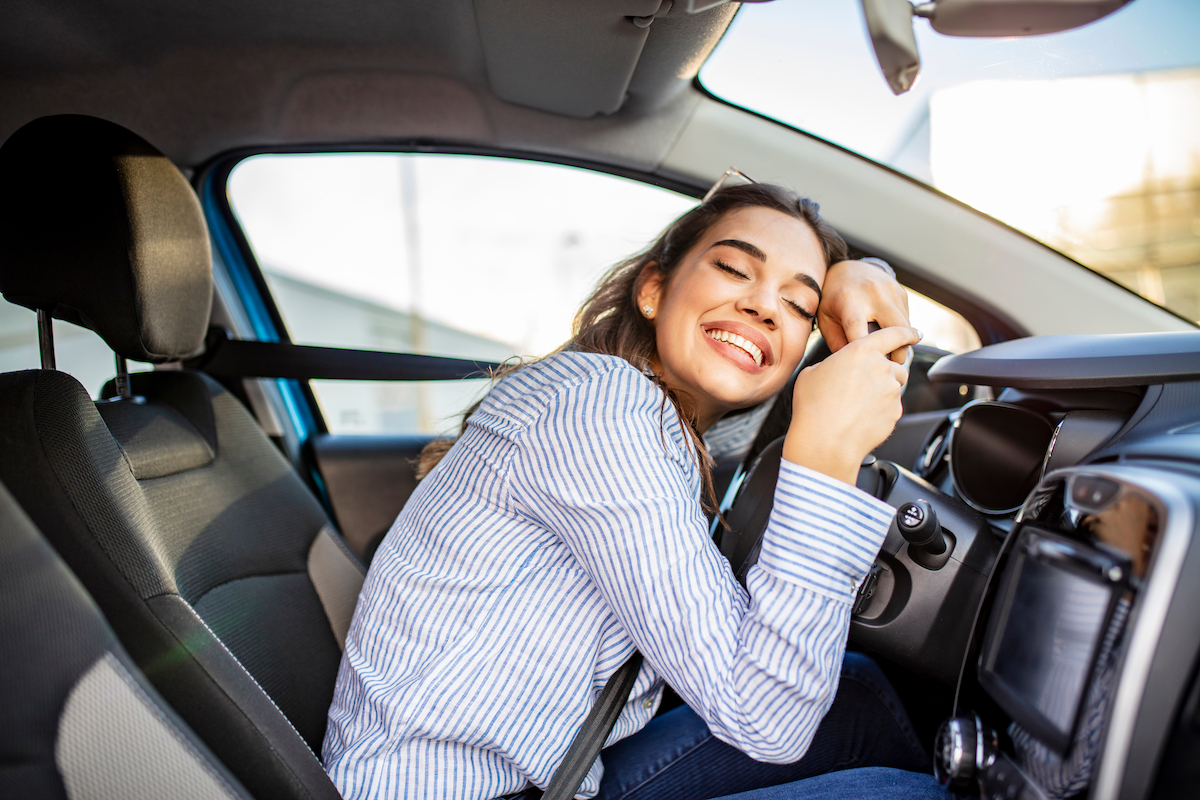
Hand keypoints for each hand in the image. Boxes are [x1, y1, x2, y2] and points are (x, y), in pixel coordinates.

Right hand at [783, 326, 921, 484]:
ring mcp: (891, 391)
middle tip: (861, 388)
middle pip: (895, 366)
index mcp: (861, 350)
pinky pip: (891, 408)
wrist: (825, 441)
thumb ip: (833, 364)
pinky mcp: (895, 413)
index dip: (907, 332)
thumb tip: (837, 369)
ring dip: (882, 392)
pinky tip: (859, 419)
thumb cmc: (813, 406)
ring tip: (856, 405)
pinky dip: (879, 412)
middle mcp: (882, 368)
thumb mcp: (812, 373)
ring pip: (893, 388)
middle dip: (884, 374)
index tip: (916, 333)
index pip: (894, 334)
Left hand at [818, 260, 910, 363]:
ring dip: (903, 344)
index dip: (864, 351)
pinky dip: (903, 332)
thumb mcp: (826, 319)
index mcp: (848, 299)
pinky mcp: (901, 291)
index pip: (858, 329)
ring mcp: (890, 289)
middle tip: (892, 367)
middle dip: (898, 352)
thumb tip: (853, 365)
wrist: (847, 269)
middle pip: (895, 328)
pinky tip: (891, 338)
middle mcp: (872, 292)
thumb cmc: (832, 300)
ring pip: (905, 326)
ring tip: (892, 357)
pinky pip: (907, 318)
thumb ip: (836, 342)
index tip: (868, 368)